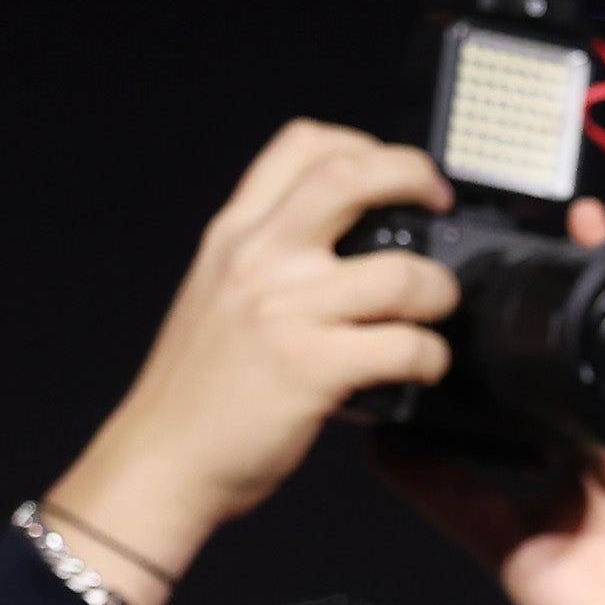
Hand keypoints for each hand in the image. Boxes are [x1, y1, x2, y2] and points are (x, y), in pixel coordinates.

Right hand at [51, 123, 459, 604]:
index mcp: (234, 235)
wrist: (162, 460)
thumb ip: (268, 260)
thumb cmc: (200, 390)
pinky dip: (433, 357)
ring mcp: (284, 310)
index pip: (302, 144)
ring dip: (440, 292)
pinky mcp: (311, 367)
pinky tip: (426, 369)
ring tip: (437, 313)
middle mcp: (256, 258)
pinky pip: (407, 346)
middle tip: (441, 207)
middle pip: (351, 176)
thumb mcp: (217, 295)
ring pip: (402, 272)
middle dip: (414, 177)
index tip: (398, 174)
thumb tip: (346, 243)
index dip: (365, 144)